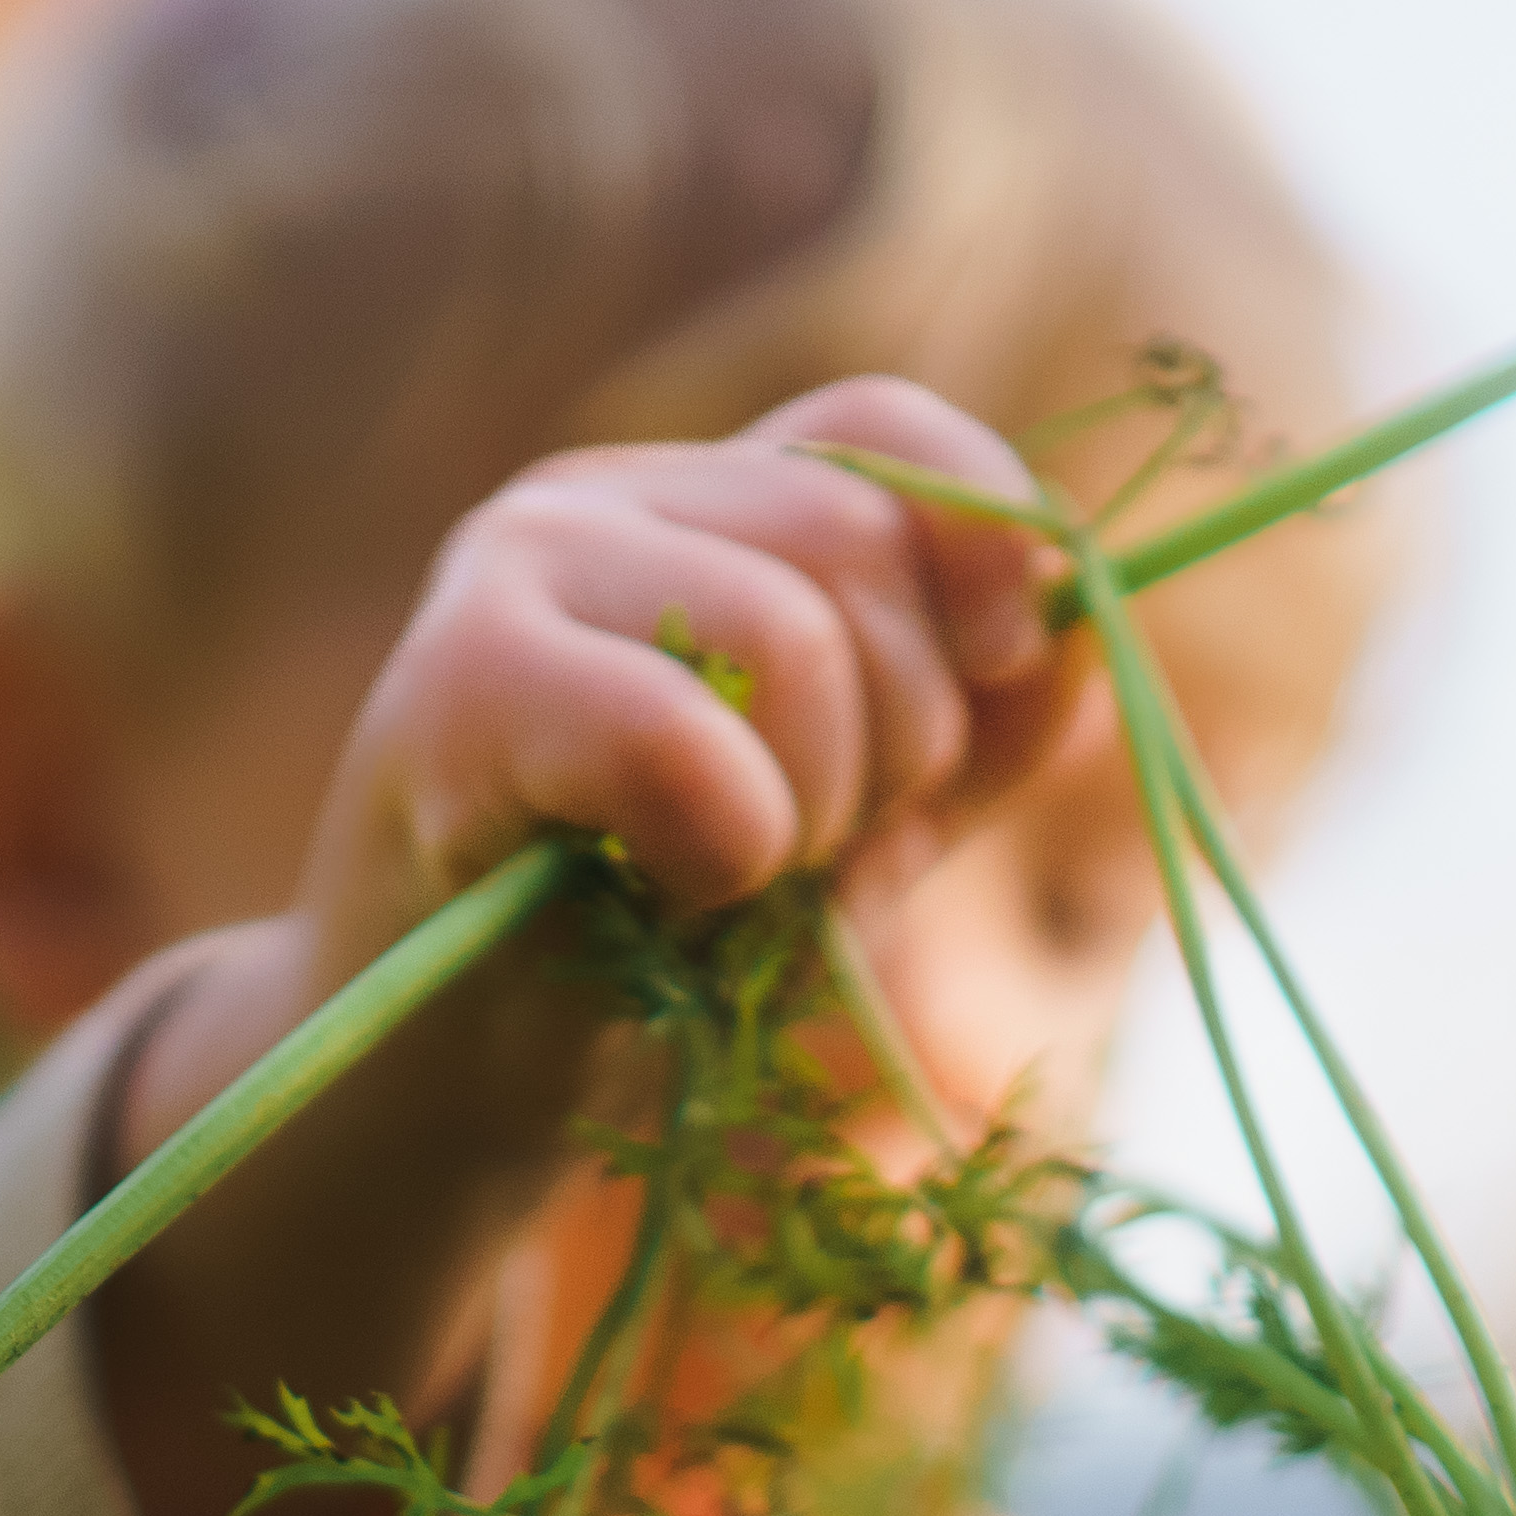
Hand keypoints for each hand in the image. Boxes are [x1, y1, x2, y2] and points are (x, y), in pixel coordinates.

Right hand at [270, 380, 1088, 984]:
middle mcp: (592, 503)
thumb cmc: (637, 952)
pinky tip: (678, 894)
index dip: (987, 528)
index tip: (1009, 666)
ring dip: (814, 807)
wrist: (440, 1083)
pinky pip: (674, 734)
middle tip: (821, 856)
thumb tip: (1075, 638)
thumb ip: (968, 734)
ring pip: (788, 632)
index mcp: (689, 509)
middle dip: (906, 731)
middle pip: (858, 537)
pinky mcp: (452, 689)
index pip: (881, 433)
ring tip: (736, 886)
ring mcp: (510, 576)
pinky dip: (725, 841)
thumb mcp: (846, 828)